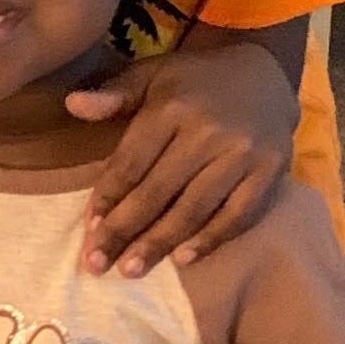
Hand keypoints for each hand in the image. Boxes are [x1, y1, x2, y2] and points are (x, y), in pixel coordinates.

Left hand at [68, 42, 296, 275]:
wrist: (264, 74)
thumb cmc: (195, 82)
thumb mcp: (152, 74)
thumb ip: (114, 93)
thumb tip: (73, 104)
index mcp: (172, 107)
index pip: (131, 163)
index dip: (107, 199)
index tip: (89, 230)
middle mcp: (208, 131)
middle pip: (158, 192)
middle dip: (124, 231)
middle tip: (97, 264)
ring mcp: (243, 153)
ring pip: (194, 208)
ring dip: (159, 243)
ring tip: (131, 270)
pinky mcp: (271, 171)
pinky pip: (238, 214)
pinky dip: (210, 239)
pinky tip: (183, 259)